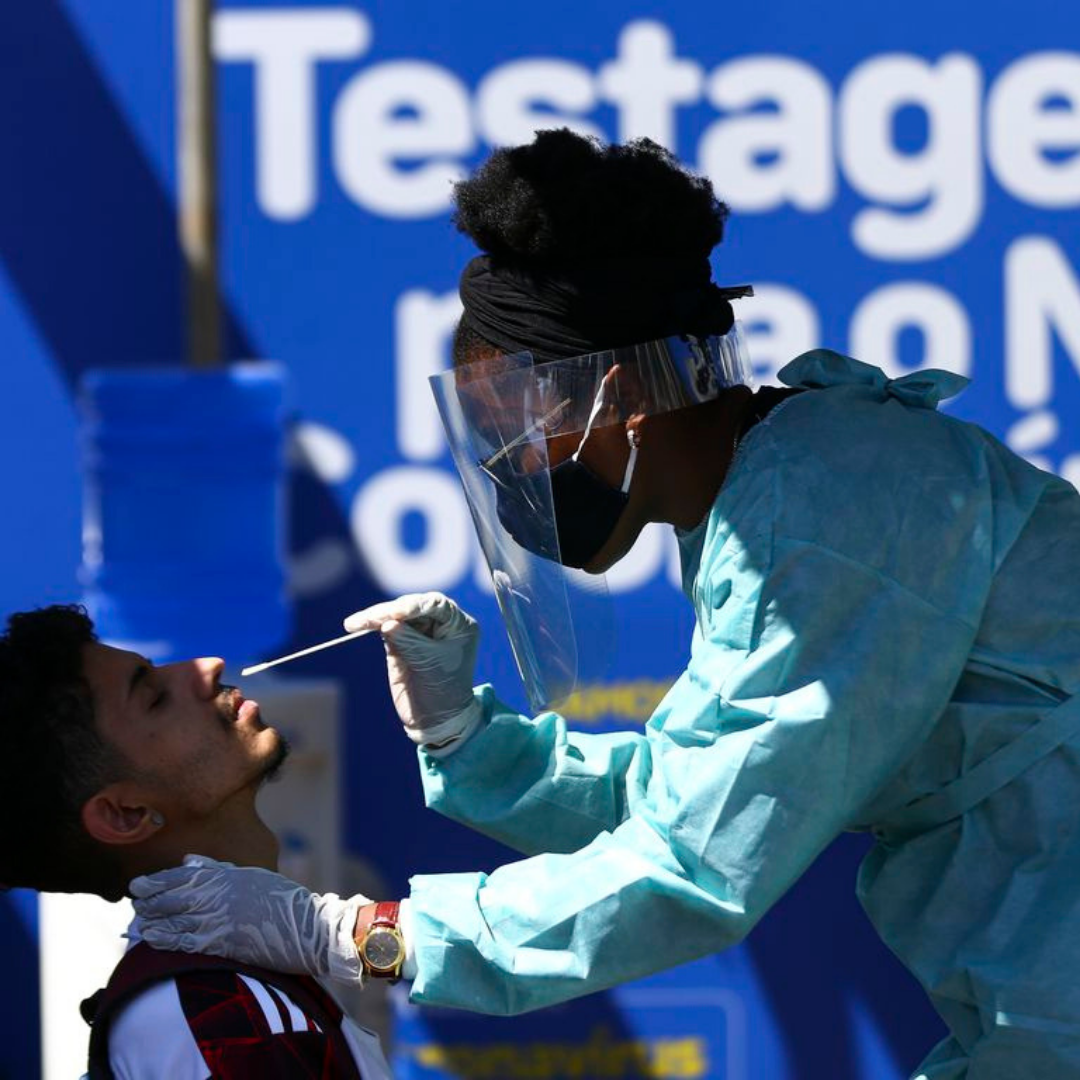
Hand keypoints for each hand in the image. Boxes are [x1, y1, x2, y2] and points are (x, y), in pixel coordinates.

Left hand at [129, 855, 368, 982]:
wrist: (307, 927)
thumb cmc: (283, 900)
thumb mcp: (252, 875)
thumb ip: (218, 869)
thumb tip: (188, 860)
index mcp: (227, 874)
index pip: (182, 875)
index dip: (157, 881)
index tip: (138, 885)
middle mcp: (219, 893)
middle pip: (173, 895)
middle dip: (149, 900)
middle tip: (133, 903)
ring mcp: (218, 917)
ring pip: (174, 917)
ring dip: (152, 919)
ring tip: (138, 921)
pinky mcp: (221, 941)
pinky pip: (185, 940)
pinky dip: (165, 939)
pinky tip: (151, 939)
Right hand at [344, 591, 481, 753]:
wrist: (435, 719)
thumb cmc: (443, 690)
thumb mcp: (430, 663)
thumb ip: (409, 641)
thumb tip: (387, 622)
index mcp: (457, 624)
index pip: (435, 605)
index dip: (414, 605)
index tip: (396, 613)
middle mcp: (439, 623)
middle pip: (413, 607)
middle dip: (389, 611)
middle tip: (370, 619)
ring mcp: (419, 631)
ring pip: (396, 615)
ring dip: (376, 616)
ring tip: (356, 623)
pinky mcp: (401, 641)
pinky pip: (386, 628)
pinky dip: (372, 625)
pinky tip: (358, 625)